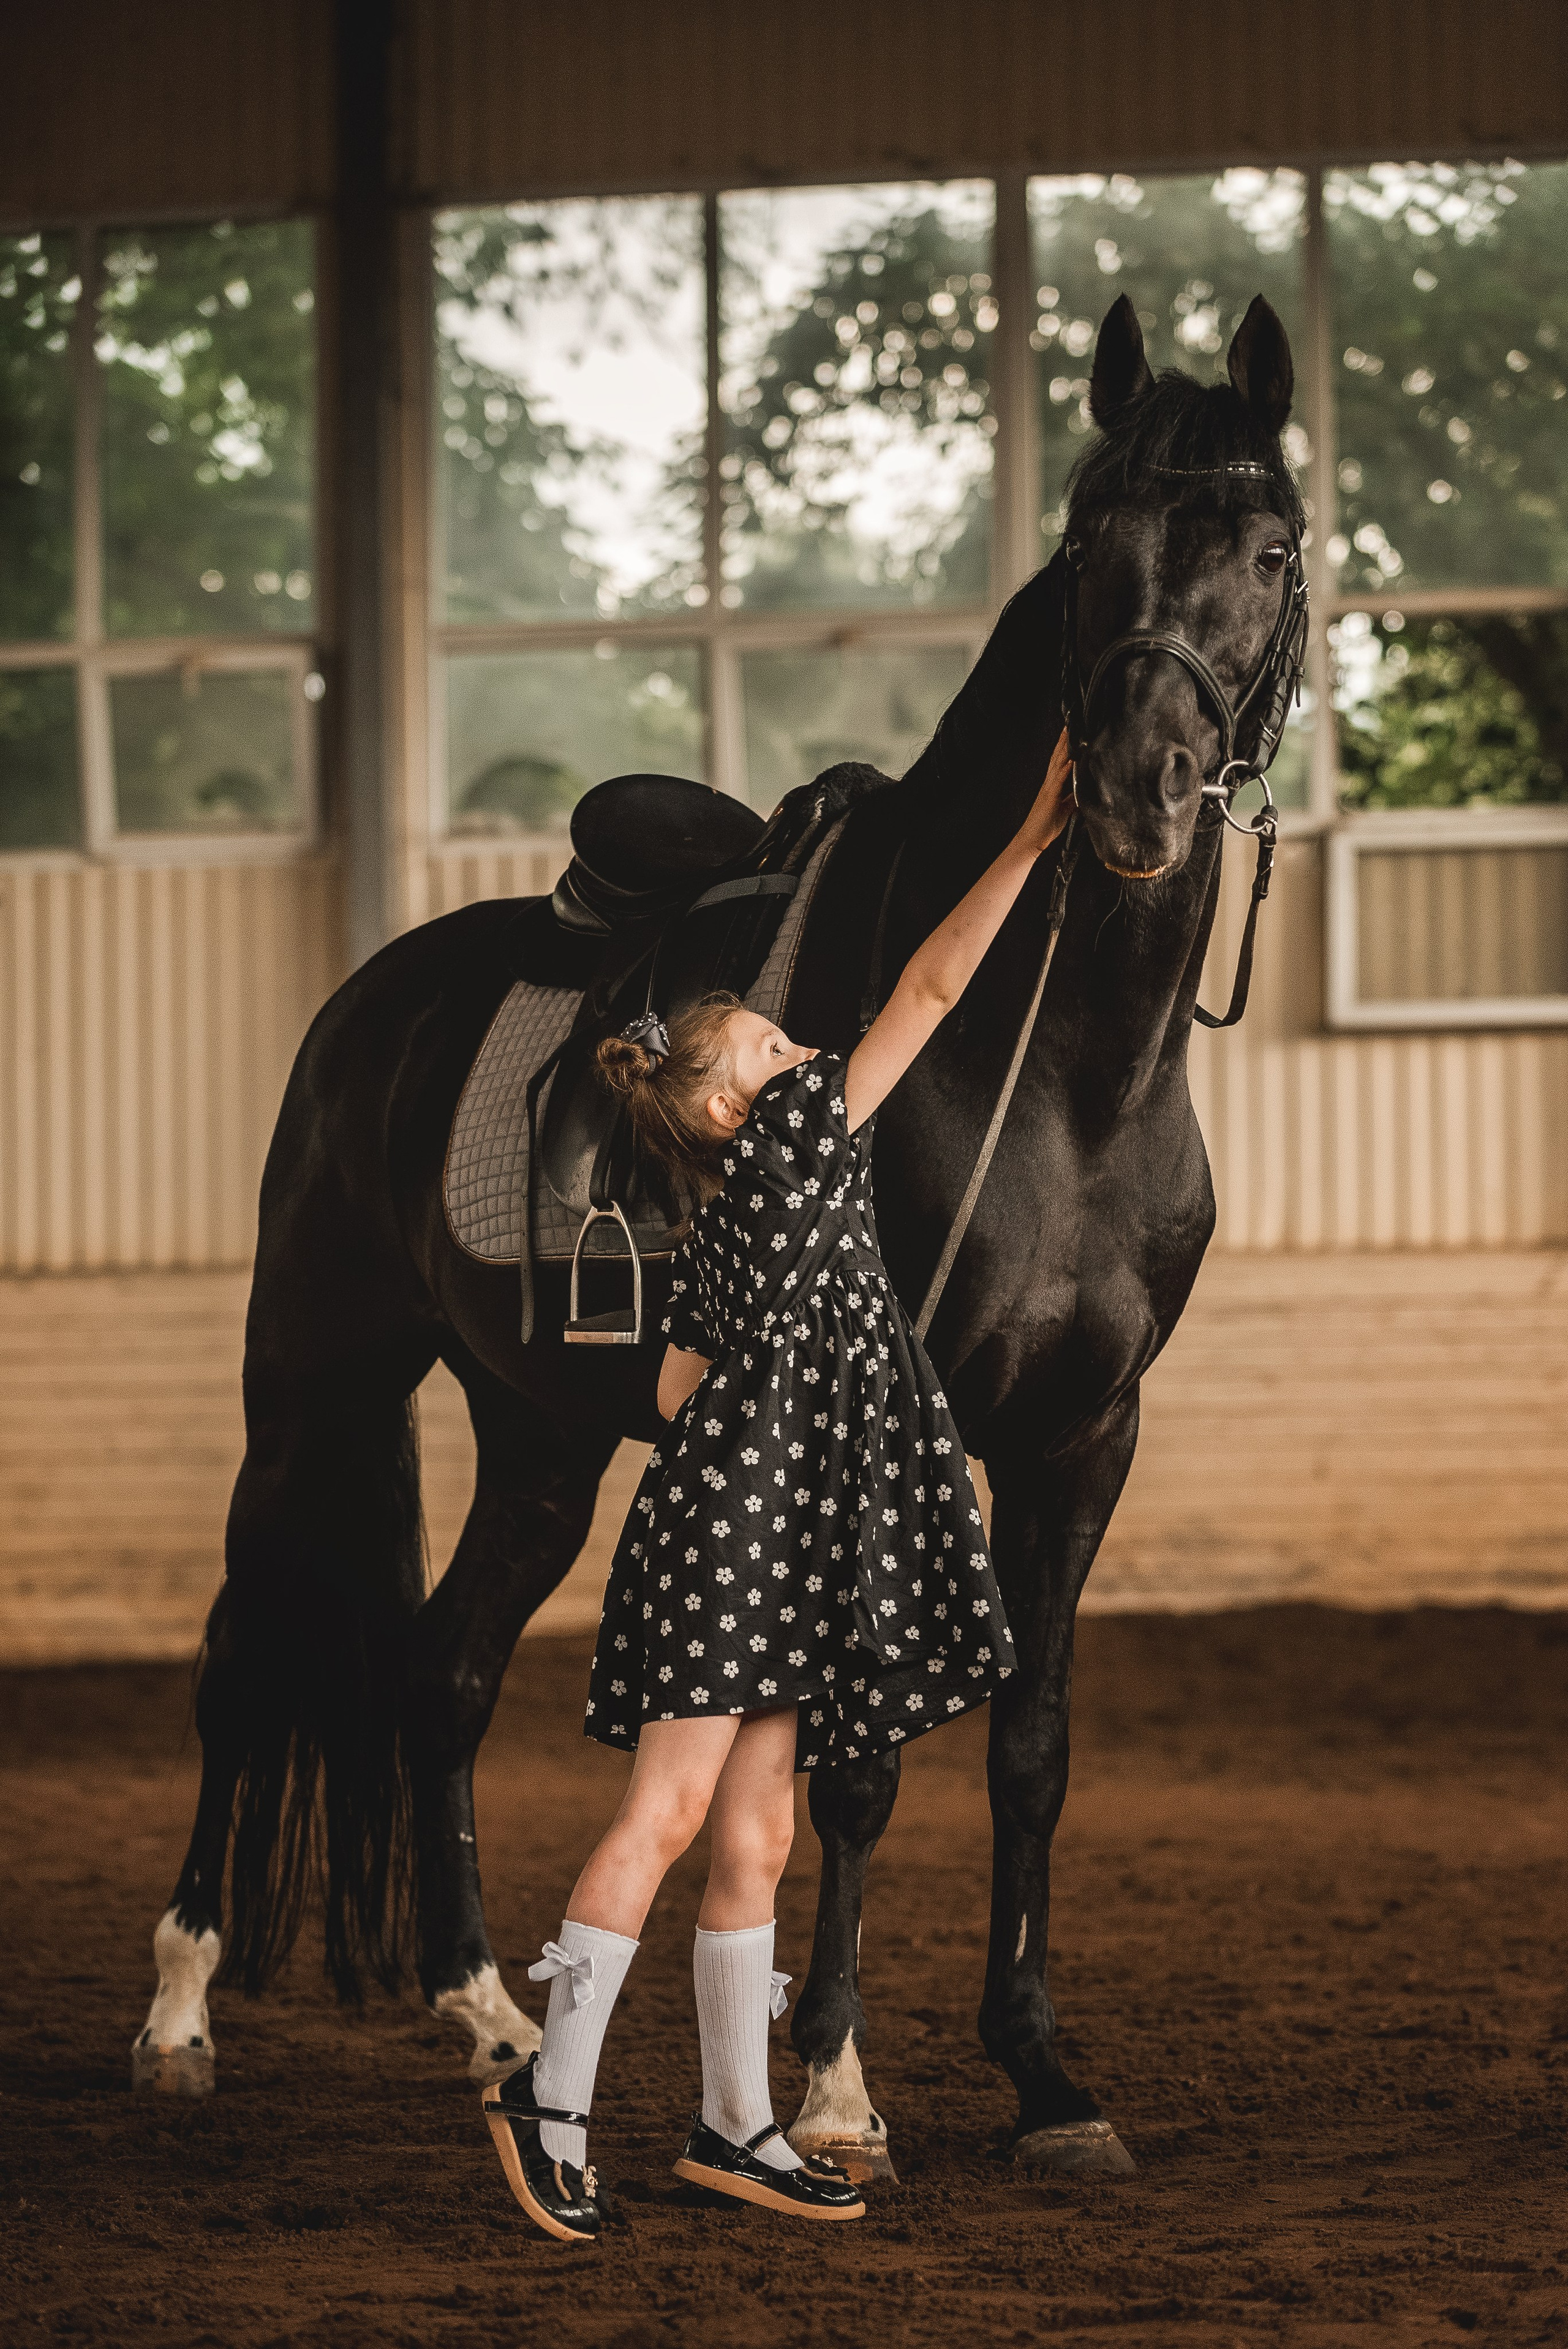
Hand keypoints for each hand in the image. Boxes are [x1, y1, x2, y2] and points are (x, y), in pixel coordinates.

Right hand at [1018, 729, 1074, 854]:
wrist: (1032, 839)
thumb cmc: (1046, 826)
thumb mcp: (1064, 809)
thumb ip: (1072, 798)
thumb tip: (1083, 791)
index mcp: (1052, 785)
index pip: (1059, 761)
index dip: (1065, 746)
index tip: (1070, 732)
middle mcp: (1049, 783)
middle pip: (1057, 757)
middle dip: (1064, 740)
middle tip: (1070, 723)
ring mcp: (1049, 788)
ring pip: (1057, 763)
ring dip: (1064, 748)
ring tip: (1070, 733)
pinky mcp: (1050, 797)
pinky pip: (1058, 779)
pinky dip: (1065, 768)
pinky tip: (1071, 758)